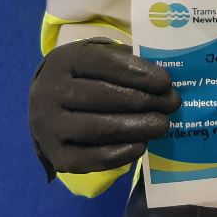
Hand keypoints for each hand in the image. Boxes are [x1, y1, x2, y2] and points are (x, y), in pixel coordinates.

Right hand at [29, 38, 181, 175]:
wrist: (45, 109)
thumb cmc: (83, 78)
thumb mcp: (97, 58)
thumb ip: (126, 62)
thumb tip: (163, 80)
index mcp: (64, 60)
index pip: (105, 63)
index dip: (139, 73)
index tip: (166, 83)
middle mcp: (49, 92)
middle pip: (102, 96)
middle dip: (143, 101)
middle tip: (172, 104)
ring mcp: (48, 126)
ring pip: (96, 129)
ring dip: (136, 128)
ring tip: (162, 125)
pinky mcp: (55, 156)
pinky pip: (90, 159)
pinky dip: (120, 154)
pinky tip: (141, 145)